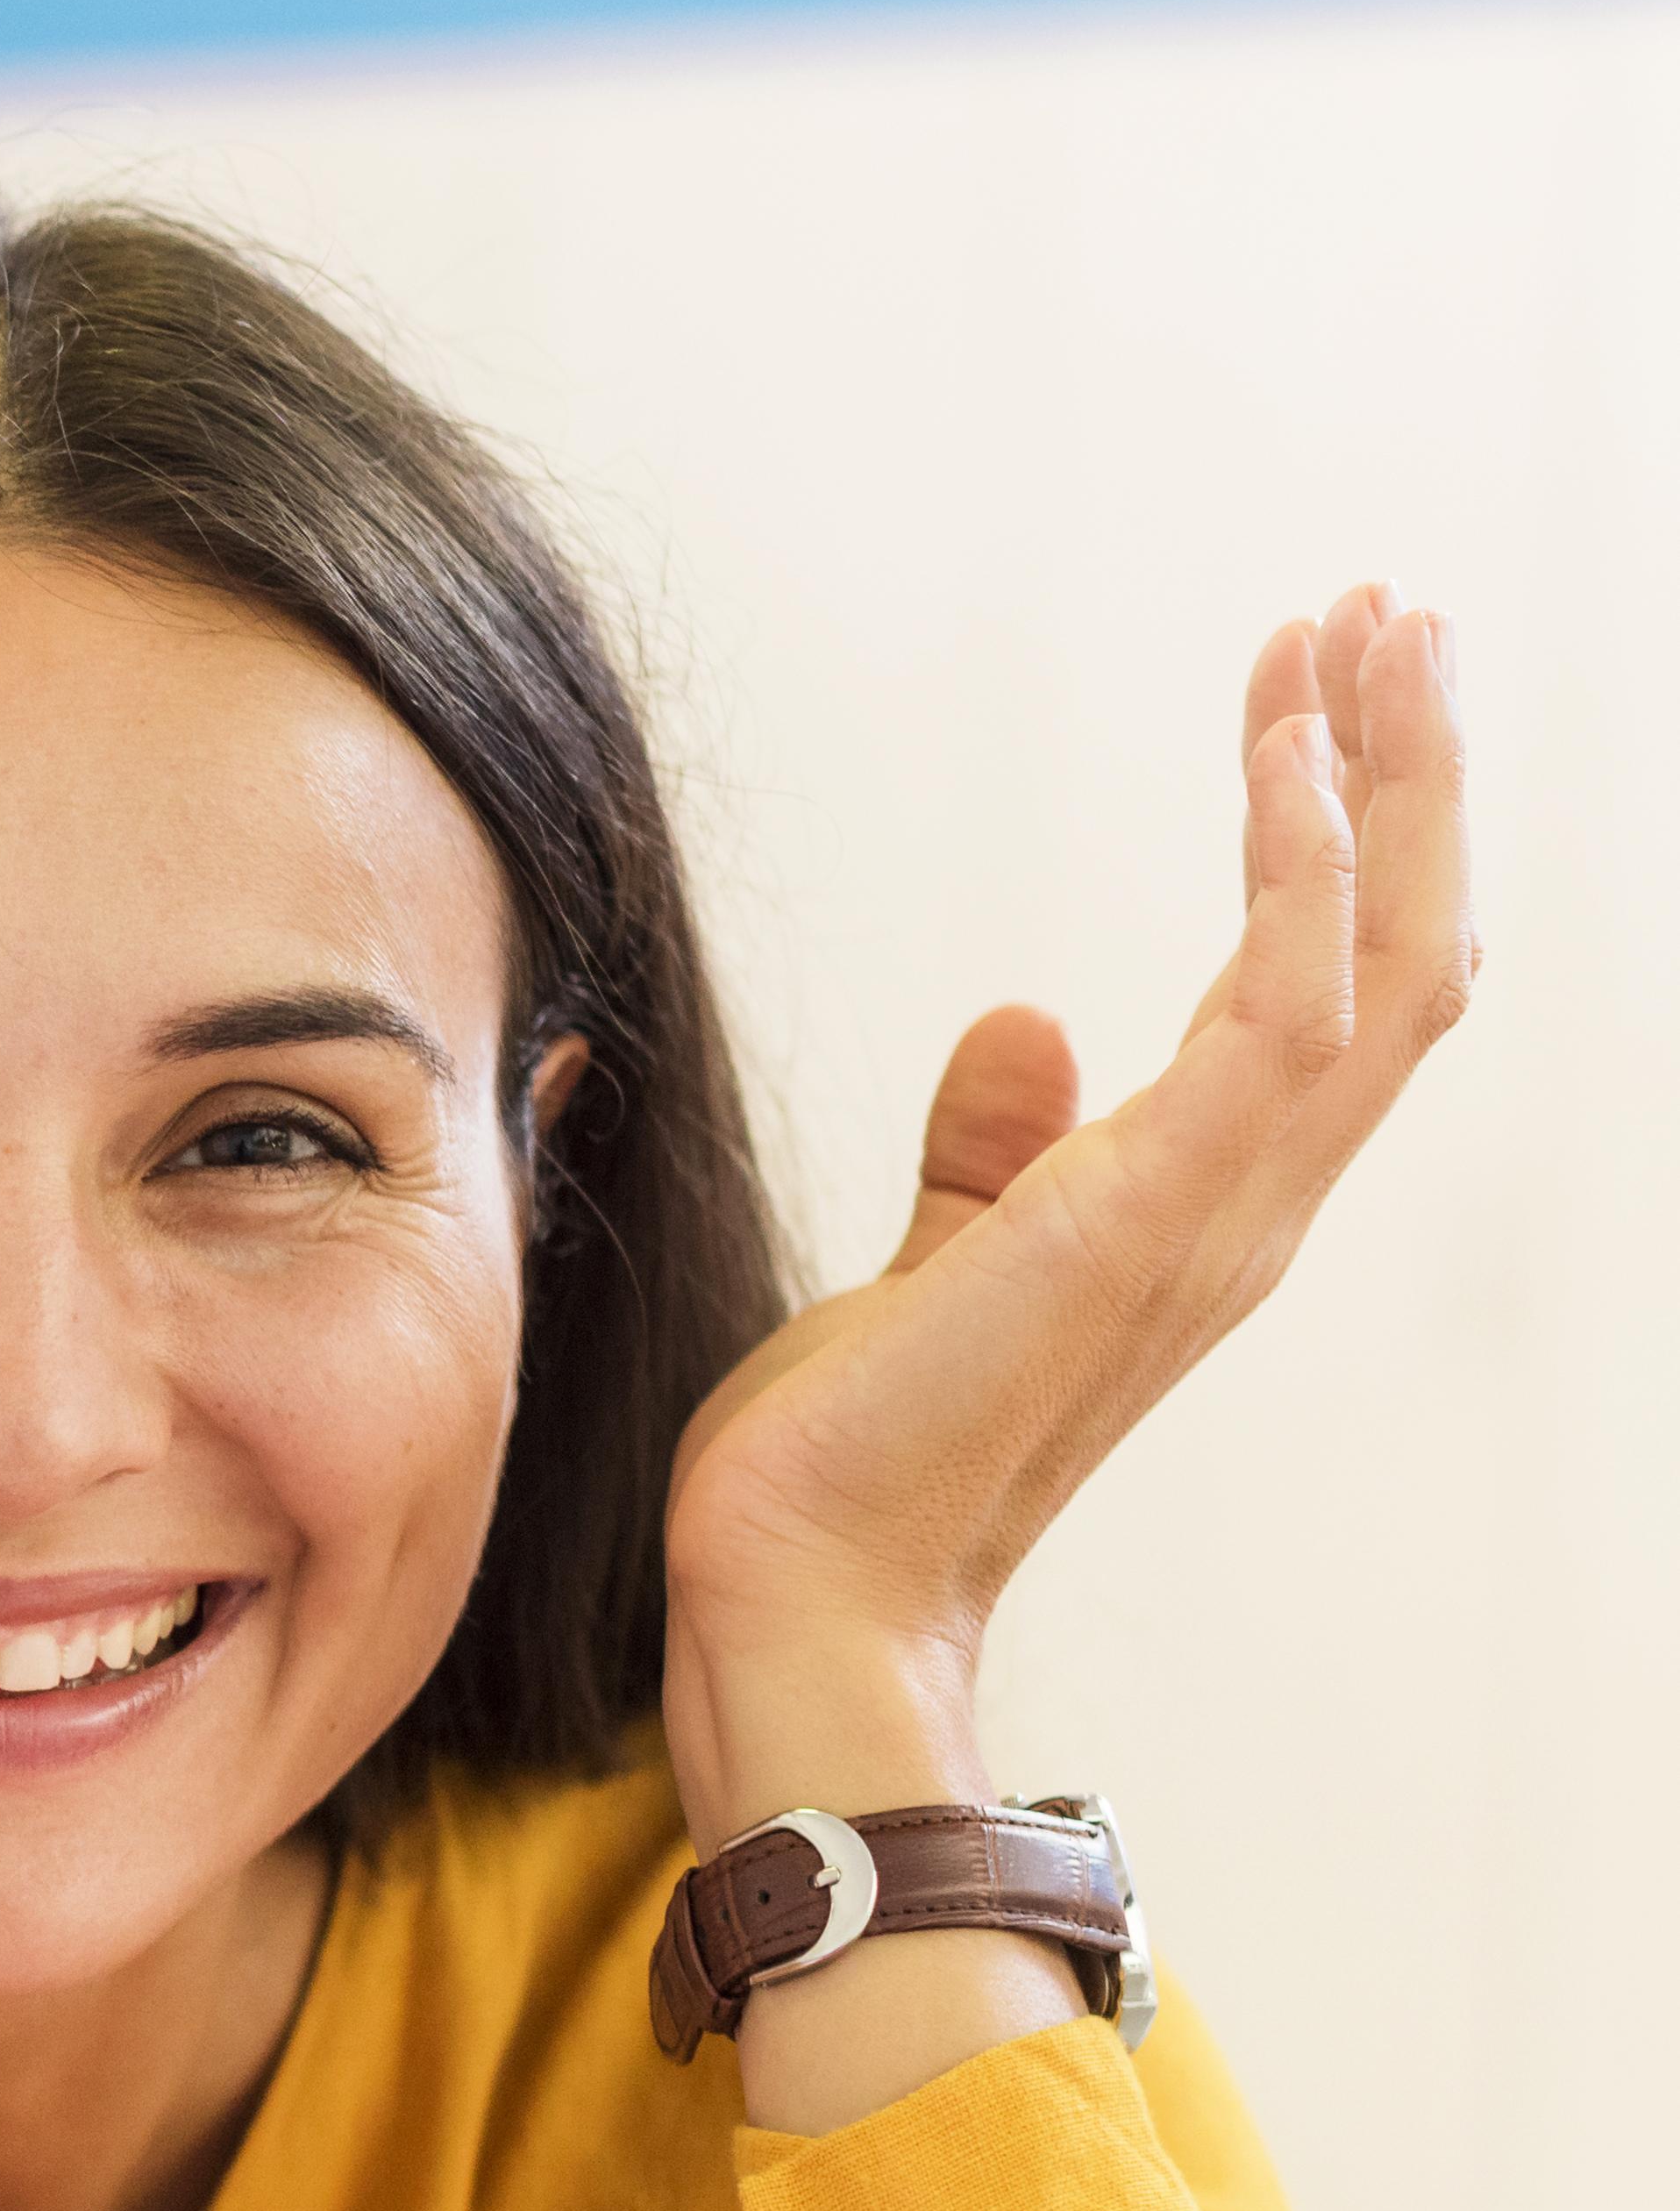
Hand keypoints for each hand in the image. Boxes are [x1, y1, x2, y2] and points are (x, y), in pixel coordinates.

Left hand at [662, 585, 1472, 1838]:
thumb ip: (985, 1159)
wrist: (797, 1591)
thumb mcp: (928, 1268)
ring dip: (1385, 779)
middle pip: (1404, 957)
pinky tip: (1282, 745)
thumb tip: (1023, 1029)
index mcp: (1196, 1215)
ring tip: (1369, 627)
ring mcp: (1217, 1214)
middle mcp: (1245, 1210)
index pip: (1333, 1000)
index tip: (1316, 699)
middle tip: (1397, 618)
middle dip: (1412, 778)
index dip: (1353, 847)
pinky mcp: (1155, 1213)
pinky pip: (1288, 1001)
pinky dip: (1302, 861)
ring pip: (1386, 957)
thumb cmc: (852, 1459)